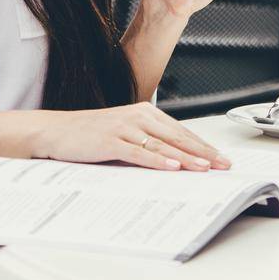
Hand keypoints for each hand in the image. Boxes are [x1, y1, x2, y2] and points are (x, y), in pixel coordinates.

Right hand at [33, 101, 231, 171]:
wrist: (55, 131)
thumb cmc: (89, 134)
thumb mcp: (124, 133)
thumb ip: (147, 142)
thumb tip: (176, 160)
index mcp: (144, 112)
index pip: (180, 130)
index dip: (203, 145)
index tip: (221, 157)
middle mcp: (137, 116)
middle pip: (177, 137)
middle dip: (203, 152)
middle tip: (223, 164)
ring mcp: (124, 127)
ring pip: (163, 145)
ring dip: (186, 157)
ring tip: (205, 167)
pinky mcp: (111, 141)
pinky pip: (139, 152)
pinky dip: (158, 161)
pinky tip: (172, 167)